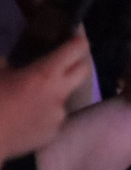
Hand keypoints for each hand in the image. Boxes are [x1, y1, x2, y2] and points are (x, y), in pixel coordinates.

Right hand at [0, 36, 89, 161]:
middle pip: (84, 71)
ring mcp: (60, 115)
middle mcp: (60, 93)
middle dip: (79, 61)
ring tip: (30, 97)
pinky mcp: (55, 133)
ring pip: (63, 97)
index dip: (79, 40)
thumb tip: (10, 61)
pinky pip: (53, 117)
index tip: (77, 37)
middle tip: (68, 59)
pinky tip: (26, 117)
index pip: (75, 50)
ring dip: (53, 92)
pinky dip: (44, 113)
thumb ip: (6, 61)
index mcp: (44, 74)